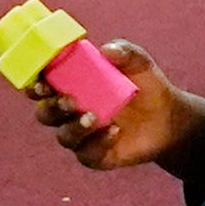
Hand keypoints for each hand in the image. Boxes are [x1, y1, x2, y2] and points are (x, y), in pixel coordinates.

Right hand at [39, 36, 203, 173]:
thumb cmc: (145, 86)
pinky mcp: (95, 156)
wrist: (169, 118)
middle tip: (71, 101)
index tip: (42, 83)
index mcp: (71, 86)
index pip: (42, 86)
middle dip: (53, 108)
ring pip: (64, 136)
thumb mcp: (139, 64)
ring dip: (75, 127)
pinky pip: (86, 154)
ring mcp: (81, 136)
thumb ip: (125, 52)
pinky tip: (114, 133)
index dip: (35, 85)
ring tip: (95, 118)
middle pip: (45, 114)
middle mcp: (70, 113)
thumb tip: (107, 50)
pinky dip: (98, 143)